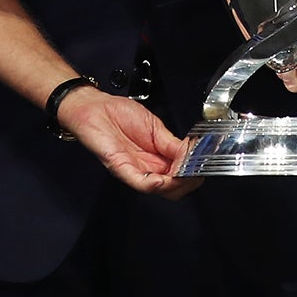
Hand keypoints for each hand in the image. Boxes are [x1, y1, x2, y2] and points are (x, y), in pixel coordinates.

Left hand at [57, 90, 194, 197]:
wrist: (94, 107)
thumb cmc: (118, 114)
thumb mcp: (155, 126)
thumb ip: (173, 142)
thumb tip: (193, 152)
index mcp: (158, 158)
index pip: (180, 175)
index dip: (193, 172)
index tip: (202, 163)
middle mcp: (147, 168)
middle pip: (173, 189)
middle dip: (188, 182)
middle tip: (195, 170)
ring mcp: (134, 170)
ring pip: (159, 190)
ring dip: (175, 184)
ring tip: (183, 173)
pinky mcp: (120, 168)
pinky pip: (138, 182)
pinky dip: (152, 184)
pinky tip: (161, 179)